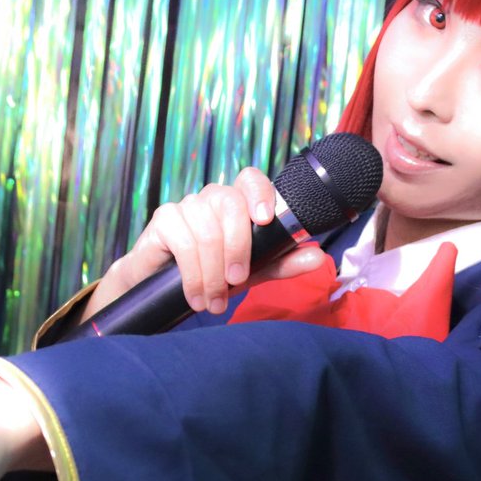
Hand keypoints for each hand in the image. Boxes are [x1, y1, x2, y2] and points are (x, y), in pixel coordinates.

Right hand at [88, 167, 327, 315]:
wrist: (163, 288)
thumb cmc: (213, 272)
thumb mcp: (252, 271)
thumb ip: (282, 262)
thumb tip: (318, 256)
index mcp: (237, 203)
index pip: (250, 179)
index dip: (259, 193)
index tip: (264, 220)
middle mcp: (212, 198)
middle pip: (230, 203)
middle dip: (237, 248)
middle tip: (236, 282)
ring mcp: (186, 206)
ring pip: (207, 229)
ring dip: (212, 273)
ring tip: (214, 302)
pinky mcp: (163, 219)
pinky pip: (183, 241)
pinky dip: (193, 273)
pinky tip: (195, 295)